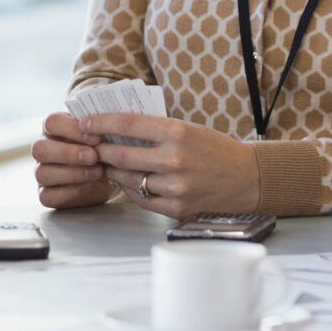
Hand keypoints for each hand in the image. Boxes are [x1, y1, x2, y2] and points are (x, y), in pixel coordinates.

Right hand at [31, 112, 115, 209]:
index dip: (71, 129)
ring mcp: (41, 173)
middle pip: (40, 149)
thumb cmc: (100, 148)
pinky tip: (88, 186)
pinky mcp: (46, 195)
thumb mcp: (99, 135)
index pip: (51, 123)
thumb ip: (96, 128)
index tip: (96, 137)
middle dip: (68, 153)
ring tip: (97, 172)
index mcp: (53, 129)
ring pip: (43, 173)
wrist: (107, 175)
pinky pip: (47, 196)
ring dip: (72, 173)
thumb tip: (103, 126)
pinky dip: (69, 191)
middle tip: (93, 157)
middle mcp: (43, 150)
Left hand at [80, 114, 260, 219]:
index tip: (86, 123)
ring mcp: (175, 187)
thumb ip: (155, 129)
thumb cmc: (214, 149)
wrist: (246, 178)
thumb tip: (116, 127)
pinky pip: (141, 199)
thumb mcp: (187, 129)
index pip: (127, 124)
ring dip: (112, 171)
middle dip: (101, 150)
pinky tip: (128, 181)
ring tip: (107, 164)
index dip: (101, 122)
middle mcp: (174, 159)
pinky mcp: (176, 208)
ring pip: (128, 179)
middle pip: (121, 154)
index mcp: (177, 132)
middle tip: (91, 146)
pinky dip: (130, 189)